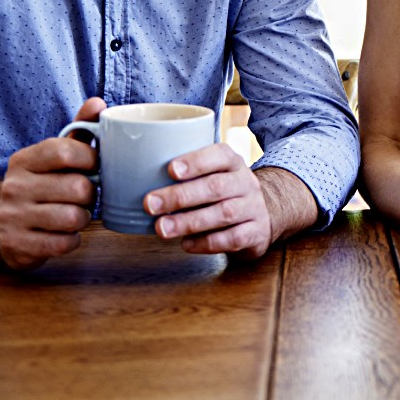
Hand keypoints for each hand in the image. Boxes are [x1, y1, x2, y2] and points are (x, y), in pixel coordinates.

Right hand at [0, 97, 104, 269]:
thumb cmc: (35, 183)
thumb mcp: (50, 155)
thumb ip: (77, 129)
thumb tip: (99, 103)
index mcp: (25, 161)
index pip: (66, 151)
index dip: (90, 158)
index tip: (94, 165)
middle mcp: (15, 188)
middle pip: (78, 188)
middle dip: (90, 194)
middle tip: (85, 195)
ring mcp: (14, 219)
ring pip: (73, 218)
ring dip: (82, 218)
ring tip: (75, 214)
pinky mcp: (18, 246)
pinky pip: (63, 244)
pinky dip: (72, 240)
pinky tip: (63, 233)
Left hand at [143, 143, 276, 257]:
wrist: (263, 215)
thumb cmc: (224, 194)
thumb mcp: (213, 175)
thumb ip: (186, 175)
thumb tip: (136, 178)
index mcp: (233, 163)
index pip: (219, 155)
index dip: (196, 162)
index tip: (170, 169)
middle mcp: (245, 183)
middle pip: (216, 186)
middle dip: (181, 196)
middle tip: (150, 204)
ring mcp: (254, 208)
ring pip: (224, 213)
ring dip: (189, 222)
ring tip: (161, 228)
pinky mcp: (256, 233)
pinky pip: (232, 239)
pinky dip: (207, 243)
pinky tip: (186, 244)